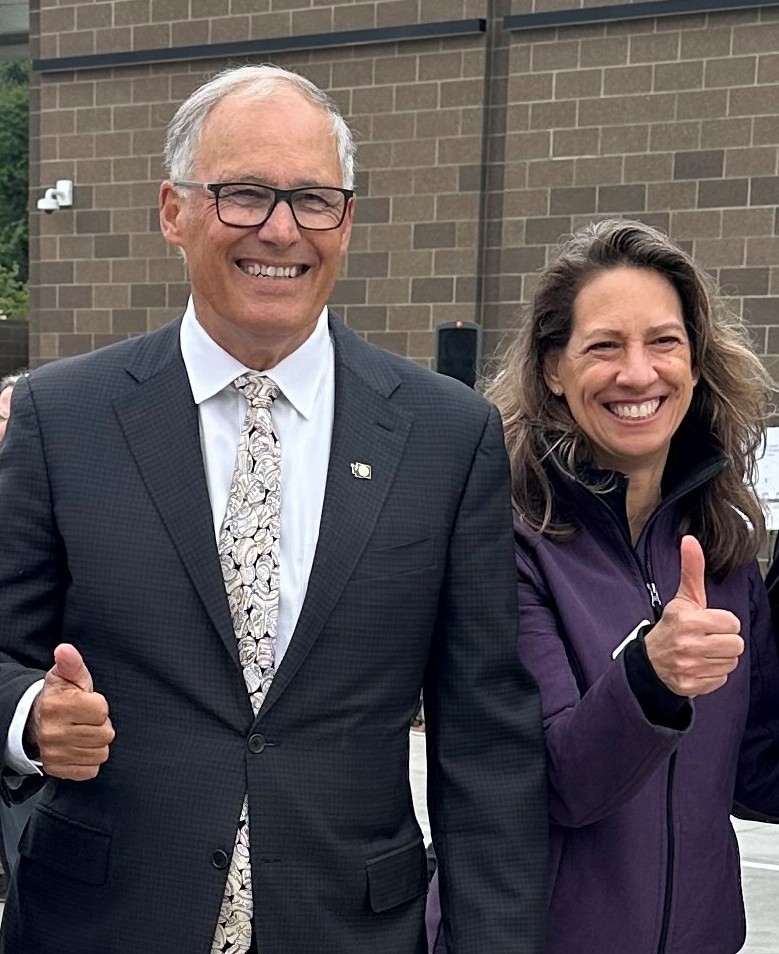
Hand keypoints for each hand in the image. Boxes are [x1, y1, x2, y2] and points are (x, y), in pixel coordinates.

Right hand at [25, 644, 114, 780]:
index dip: (99, 705)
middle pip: (105, 734)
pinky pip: (90, 770)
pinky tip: (80, 746)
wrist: (36, 720)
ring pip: (100, 752)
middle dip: (101, 724)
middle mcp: (52, 732)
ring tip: (84, 730)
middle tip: (87, 718)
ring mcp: (54, 753)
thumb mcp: (66, 676)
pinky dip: (89, 759)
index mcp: (57, 706)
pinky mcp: (57, 769)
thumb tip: (65, 650)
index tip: (88, 703)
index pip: (101, 710)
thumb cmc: (59, 695)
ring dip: (97, 742)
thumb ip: (71, 663)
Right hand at [644, 535, 742, 697]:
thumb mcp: (683, 598)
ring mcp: (688, 667)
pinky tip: (698, 666)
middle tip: (707, 639)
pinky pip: (720, 680)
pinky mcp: (690, 685)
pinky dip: (711, 675)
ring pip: (730, 663)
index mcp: (688, 620)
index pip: (733, 623)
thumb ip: (691, 569)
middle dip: (724, 641)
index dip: (722, 623)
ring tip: (703, 652)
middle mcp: (688, 644)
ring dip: (719, 658)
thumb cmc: (672, 627)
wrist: (648, 661)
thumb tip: (690, 540)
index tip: (707, 624)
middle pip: (736, 645)